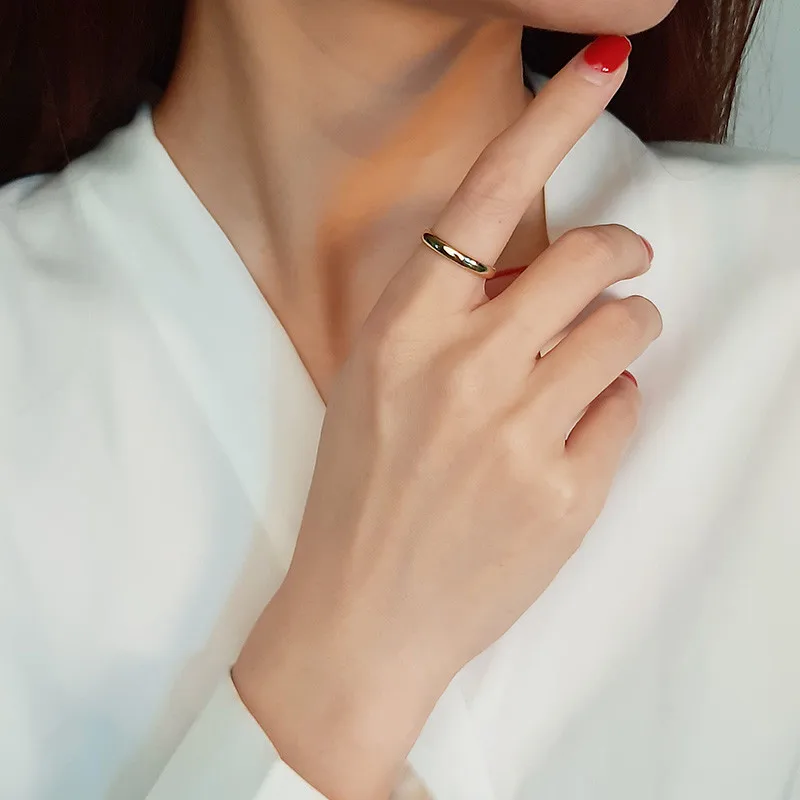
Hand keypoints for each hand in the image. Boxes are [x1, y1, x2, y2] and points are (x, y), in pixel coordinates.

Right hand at [233, 36, 660, 799]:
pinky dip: (614, 407)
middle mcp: (460, 369)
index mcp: (401, 332)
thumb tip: (531, 273)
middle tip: (624, 270)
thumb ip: (444, 321)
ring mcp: (516, 431)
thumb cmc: (361, 496)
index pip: (485, 197)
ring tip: (594, 362)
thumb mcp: (374, 387)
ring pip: (626, 327)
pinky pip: (627, 406)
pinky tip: (570, 439)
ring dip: (627, 330)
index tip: (598, 72)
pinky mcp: (563, 492)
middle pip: (588, 256)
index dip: (549, 123)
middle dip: (622, 255)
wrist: (360, 617)